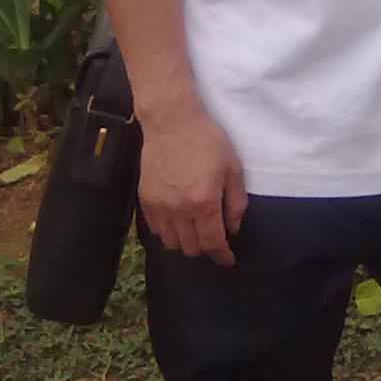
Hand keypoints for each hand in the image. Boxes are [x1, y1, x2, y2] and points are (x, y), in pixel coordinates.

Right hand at [138, 103, 247, 265]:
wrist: (172, 121)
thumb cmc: (207, 140)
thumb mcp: (232, 167)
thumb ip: (236, 202)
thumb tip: (233, 228)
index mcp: (204, 202)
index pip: (213, 243)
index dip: (222, 256)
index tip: (228, 259)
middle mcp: (179, 210)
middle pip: (191, 248)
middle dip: (205, 248)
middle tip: (213, 237)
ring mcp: (159, 206)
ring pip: (171, 243)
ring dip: (185, 242)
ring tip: (194, 229)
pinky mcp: (145, 199)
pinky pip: (155, 229)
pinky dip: (168, 231)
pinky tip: (176, 220)